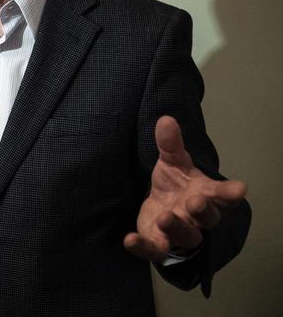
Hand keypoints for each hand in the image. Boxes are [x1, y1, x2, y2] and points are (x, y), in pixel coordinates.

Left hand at [124, 116, 246, 261]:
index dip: (230, 193)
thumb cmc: (176, 186)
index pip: (223, 195)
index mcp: (206, 195)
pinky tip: (129, 239)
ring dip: (176, 227)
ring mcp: (179, 232)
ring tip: (165, 217)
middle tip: (195, 201)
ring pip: (186, 236)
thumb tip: (166, 119)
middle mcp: (197, 216)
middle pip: (208, 218)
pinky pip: (154, 249)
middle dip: (203, 210)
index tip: (240, 188)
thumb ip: (171, 145)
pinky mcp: (159, 243)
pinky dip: (142, 246)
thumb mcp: (173, 162)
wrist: (161, 209)